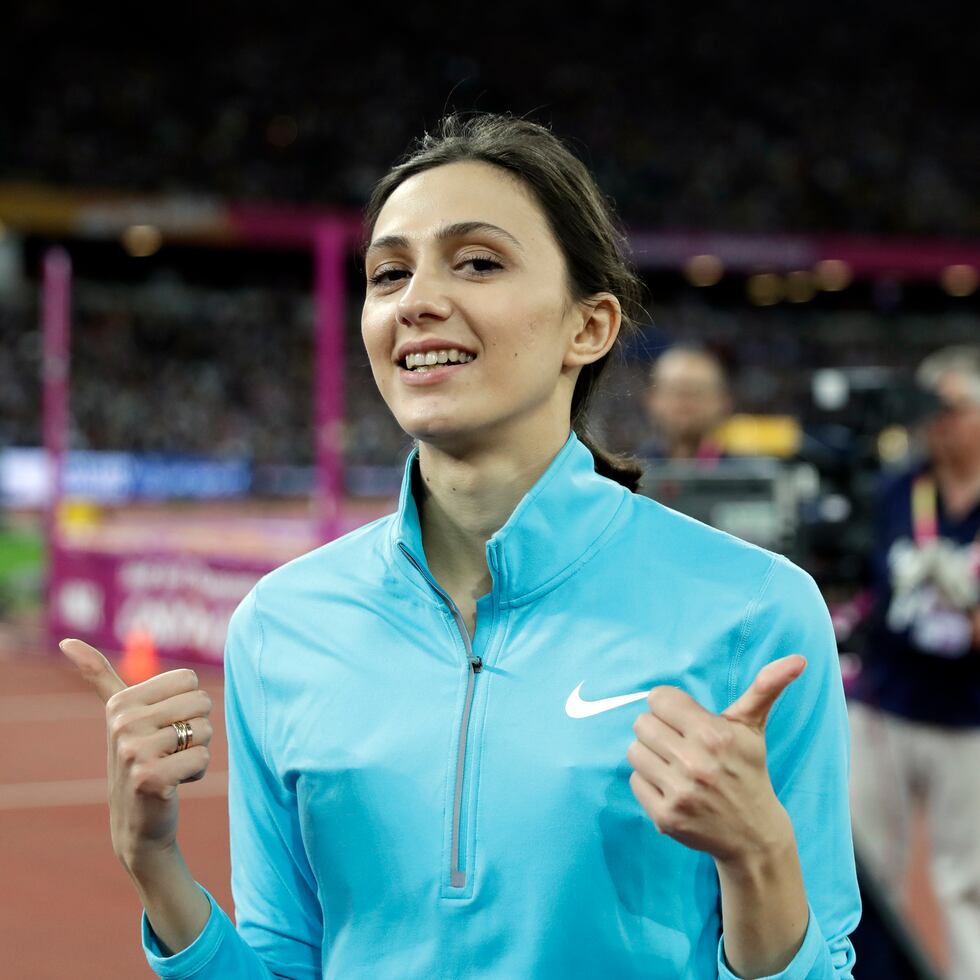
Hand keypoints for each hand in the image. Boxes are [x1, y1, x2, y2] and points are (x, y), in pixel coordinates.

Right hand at [60, 638, 213, 870]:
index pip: (190, 680)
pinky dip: (196, 773)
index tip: (162, 727)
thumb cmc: (138, 760)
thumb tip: (66, 641)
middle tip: (169, 750)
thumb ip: (99, 677)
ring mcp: (133, 751)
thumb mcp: (118, 716)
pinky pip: (202, 758)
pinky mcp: (150, 778)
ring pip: (204, 730)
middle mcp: (122, 723)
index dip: (187, 705)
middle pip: (201, 702)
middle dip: (195, 728)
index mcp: (120, 702)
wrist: (137, 823)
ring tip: (170, 766)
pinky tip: (173, 785)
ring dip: (196, 751)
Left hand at [626, 655, 805, 864]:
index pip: (659, 698)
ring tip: (674, 763)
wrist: (754, 834)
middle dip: (659, 729)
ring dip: (651, 755)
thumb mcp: (753, 728)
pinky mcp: (666, 817)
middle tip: (679, 742)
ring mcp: (679, 793)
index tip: (683, 718)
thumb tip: (797, 659)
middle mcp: (695, 763)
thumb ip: (765, 688)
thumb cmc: (748, 770)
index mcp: (714, 735)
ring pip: (634, 750)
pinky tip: (671, 786)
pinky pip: (635, 780)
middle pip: (642, 723)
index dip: (669, 706)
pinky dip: (649, 781)